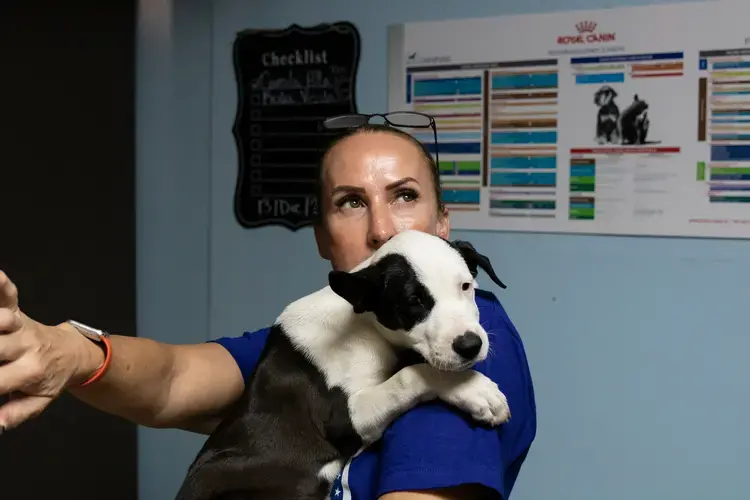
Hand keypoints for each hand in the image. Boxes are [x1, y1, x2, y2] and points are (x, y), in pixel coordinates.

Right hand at [0, 271, 101, 431]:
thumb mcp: (38, 402)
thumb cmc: (52, 378)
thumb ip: (15, 414)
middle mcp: (26, 346)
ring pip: (3, 320)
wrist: (75, 352)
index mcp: (31, 372)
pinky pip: (9, 294)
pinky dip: (0, 284)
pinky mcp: (18, 311)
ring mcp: (22, 326)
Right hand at [435, 370, 510, 425]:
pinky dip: (485, 420)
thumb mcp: (472, 378)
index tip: (502, 414)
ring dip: (495, 419)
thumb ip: (483, 384)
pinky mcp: (477, 404)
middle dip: (502, 415)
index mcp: (486, 381)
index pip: (501, 396)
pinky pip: (487, 416)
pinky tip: (478, 420)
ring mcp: (483, 396)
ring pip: (498, 410)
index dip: (504, 407)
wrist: (440, 380)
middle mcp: (488, 388)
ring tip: (490, 423)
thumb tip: (494, 389)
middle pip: (502, 404)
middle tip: (498, 423)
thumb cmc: (453, 379)